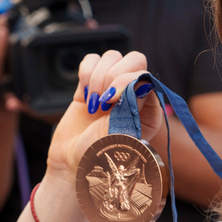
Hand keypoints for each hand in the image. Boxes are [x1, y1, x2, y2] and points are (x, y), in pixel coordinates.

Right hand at [46, 50, 161, 184]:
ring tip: (92, 103)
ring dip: (98, 76)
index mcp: (150, 109)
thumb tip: (143, 80)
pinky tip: (84, 94)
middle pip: (134, 59)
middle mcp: (134, 95)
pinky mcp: (91, 84)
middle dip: (114, 74)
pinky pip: (91, 60)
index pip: (145, 76)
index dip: (127, 81)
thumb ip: (133, 105)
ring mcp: (112, 88)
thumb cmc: (101, 155)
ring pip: (112, 57)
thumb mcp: (121, 132)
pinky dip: (86, 72)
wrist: (72, 163)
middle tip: (102, 99)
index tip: (111, 102)